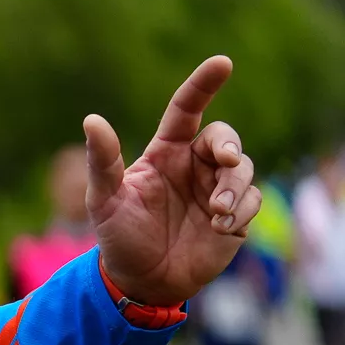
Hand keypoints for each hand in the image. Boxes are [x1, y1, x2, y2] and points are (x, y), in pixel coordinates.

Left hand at [88, 56, 260, 306]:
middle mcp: (195, 165)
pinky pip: (253, 199)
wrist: (142, 281)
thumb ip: (102, 161)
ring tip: (213, 213)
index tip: (222, 63)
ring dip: (233, 186)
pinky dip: (241, 210)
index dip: (204, 84)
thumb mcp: (104, 200)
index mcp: (166, 152)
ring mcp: (217, 188)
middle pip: (224, 137)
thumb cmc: (119, 237)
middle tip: (224, 160)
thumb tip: (91, 119)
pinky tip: (220, 227)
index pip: (187, 109)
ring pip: (243, 168)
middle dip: (229, 144)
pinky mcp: (236, 213)